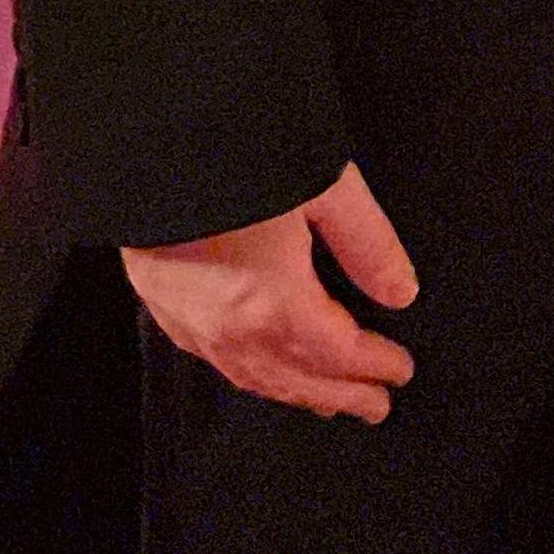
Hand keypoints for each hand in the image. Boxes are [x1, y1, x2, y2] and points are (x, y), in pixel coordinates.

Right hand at [122, 161, 417, 421]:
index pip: (339, 354)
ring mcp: (194, 325)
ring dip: (299, 393)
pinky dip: (256, 377)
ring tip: (329, 399)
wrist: (151, 147)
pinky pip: (221, 364)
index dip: (374, 366)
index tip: (401, 372)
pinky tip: (264, 371)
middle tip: (376, 406)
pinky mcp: (167, 310)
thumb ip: (367, 244)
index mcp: (275, 305)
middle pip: (299, 379)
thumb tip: (400, 293)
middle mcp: (232, 331)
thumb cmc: (239, 159)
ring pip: (256, 379)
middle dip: (342, 394)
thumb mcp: (324, 187)